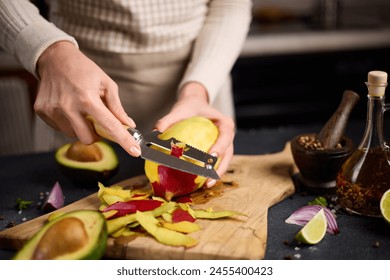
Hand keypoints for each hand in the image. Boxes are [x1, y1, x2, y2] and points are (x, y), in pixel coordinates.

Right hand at [35, 41, 140, 156]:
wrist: (54, 57)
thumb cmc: (83, 69)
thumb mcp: (106, 84)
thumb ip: (117, 107)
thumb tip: (128, 124)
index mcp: (87, 98)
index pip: (109, 125)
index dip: (124, 140)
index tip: (135, 151)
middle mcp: (68, 106)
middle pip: (88, 138)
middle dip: (96, 135)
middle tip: (98, 122)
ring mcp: (53, 110)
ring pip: (73, 135)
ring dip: (81, 128)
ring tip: (81, 110)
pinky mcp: (42, 111)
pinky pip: (60, 128)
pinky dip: (68, 122)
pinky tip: (68, 107)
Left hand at [154, 82, 234, 187]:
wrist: (194, 106)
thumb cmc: (189, 108)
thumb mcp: (179, 110)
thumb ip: (167, 120)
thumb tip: (154, 132)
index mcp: (224, 123)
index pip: (226, 135)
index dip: (221, 146)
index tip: (211, 156)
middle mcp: (228, 135)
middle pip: (228, 153)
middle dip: (221, 167)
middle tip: (208, 177)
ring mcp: (225, 145)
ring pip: (224, 161)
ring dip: (216, 174)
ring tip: (206, 185)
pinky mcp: (218, 152)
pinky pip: (216, 163)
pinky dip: (209, 172)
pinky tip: (198, 183)